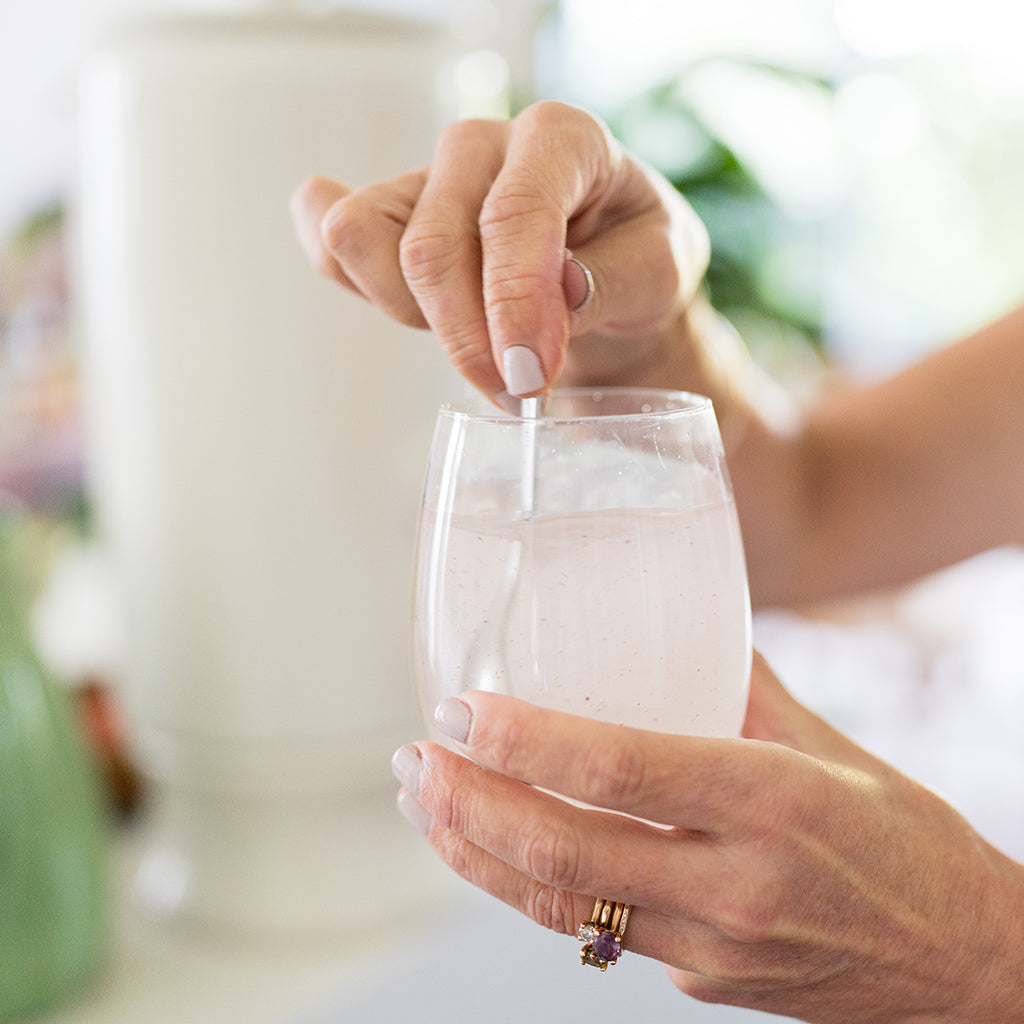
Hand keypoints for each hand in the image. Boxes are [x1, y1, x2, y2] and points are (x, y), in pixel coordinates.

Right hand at [290, 101, 709, 399]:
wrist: (611, 268)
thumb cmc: (636, 259)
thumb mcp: (661, 272)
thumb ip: (614, 280)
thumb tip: (559, 294)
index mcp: (561, 137)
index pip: (513, 213)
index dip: (512, 303)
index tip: (528, 377)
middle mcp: (483, 145)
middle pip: (430, 245)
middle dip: (466, 339)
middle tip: (516, 395)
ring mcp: (427, 178)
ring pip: (366, 242)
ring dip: (418, 321)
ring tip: (484, 356)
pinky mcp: (390, 217)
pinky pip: (334, 242)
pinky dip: (355, 284)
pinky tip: (408, 312)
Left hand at [391, 653, 1023, 1022]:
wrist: (966, 964)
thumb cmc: (909, 841)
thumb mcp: (833, 746)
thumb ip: (743, 687)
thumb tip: (676, 627)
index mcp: (774, 803)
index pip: (620, 770)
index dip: (526, 743)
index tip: (462, 711)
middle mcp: (734, 885)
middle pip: (565, 852)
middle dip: (469, 805)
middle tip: (415, 759)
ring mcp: (712, 948)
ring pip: (560, 907)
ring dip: (476, 853)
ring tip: (424, 804)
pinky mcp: (701, 980)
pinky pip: (596, 931)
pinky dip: (532, 887)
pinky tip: (493, 847)